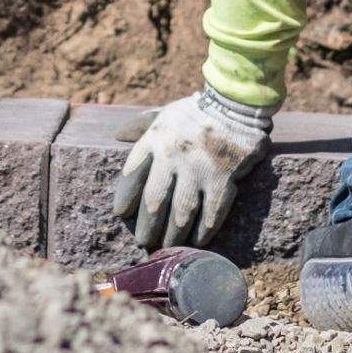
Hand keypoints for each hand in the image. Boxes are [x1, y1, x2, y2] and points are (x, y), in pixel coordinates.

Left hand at [112, 87, 272, 252]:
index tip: (121, 213)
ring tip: (167, 248)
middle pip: (154, 201)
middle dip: (147, 226)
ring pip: (181, 213)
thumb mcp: (163, 113)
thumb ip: (140, 125)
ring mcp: (198, 170)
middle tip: (143, 241)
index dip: (125, 197)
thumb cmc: (195, 111)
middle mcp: (173, 157)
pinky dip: (203, 231)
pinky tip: (197, 241)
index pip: (132, 174)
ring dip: (173, 235)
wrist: (235, 104)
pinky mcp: (223, 179)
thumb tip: (116, 135)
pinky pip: (211, 213)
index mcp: (155, 140)